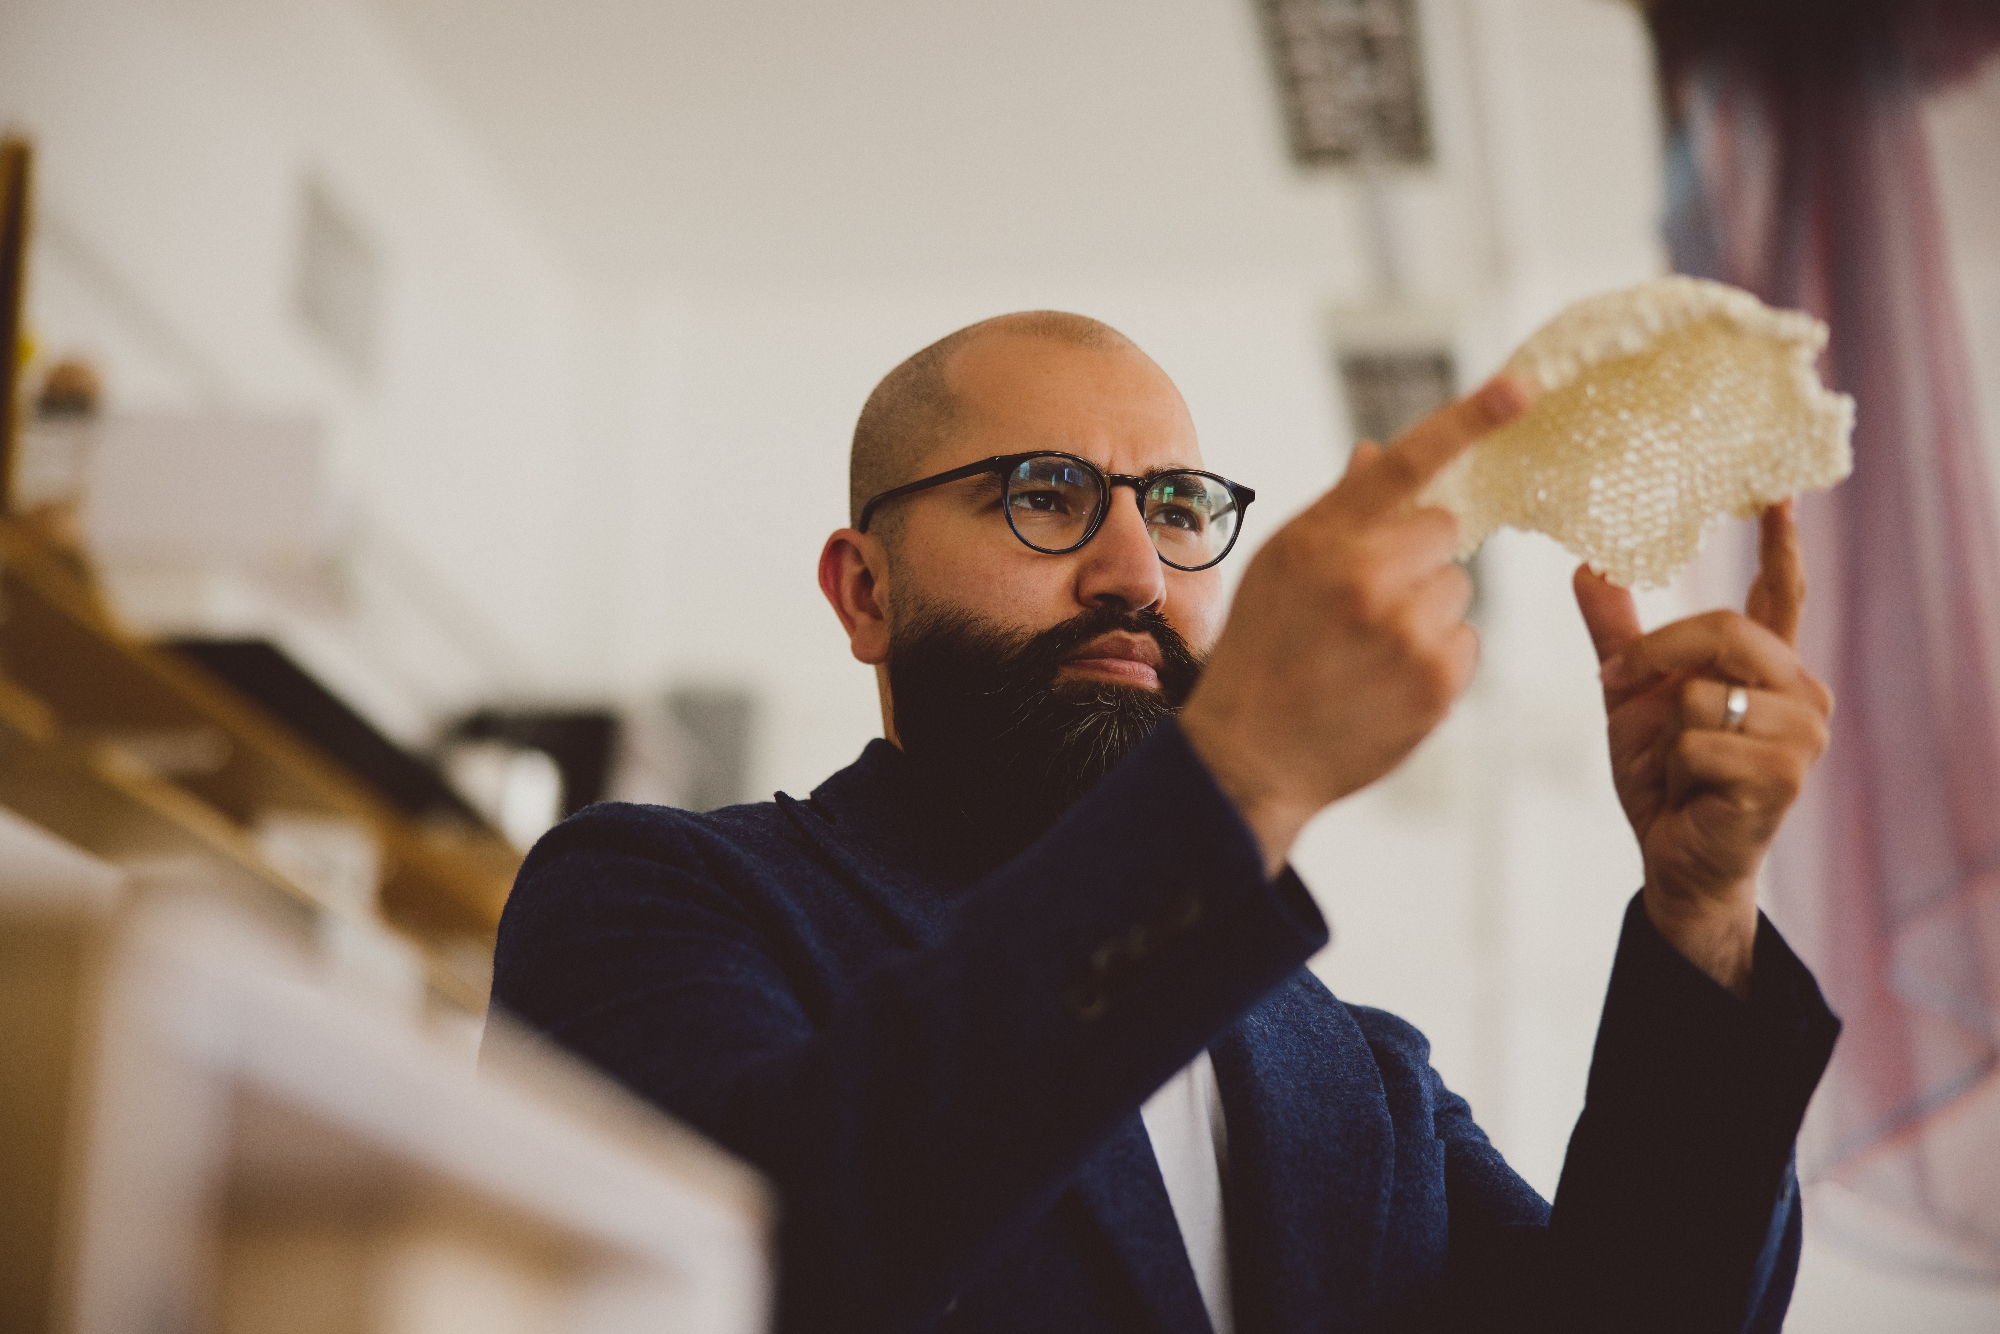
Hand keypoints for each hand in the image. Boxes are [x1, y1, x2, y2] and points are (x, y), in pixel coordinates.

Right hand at [1180, 377, 1532, 874]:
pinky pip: (1466, 640)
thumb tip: (1377, 455)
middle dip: (1417, 555)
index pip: (1405, 463)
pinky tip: (1387, 680)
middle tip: (1367, 600)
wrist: (1250, 756)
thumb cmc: (1260, 653)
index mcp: (1319, 540)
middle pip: (1442, 528)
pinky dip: (1437, 658)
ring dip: (1427, 610)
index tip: (1522, 388)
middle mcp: (1363, 578)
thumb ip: (1334, 511)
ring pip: (1457, 588)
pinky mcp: (1435, 682)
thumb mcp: (1276, 568)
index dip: (1469, 419)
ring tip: (1370, 650)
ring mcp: (1403, 632)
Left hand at [1574, 501, 1832, 993]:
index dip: (1780, 543)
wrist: (1672, 858)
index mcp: (1769, 668)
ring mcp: (1801, 734)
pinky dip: (1676, 767)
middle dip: (1655, 657)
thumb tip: (1585, 567)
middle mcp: (1801, 693)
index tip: (1777, 492)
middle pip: (1723, 630)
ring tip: (1682, 767)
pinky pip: (1699, 739)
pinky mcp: (1784, 774)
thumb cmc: (1661, 778)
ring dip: (1667, 734)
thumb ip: (1619, 634)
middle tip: (1618, 684)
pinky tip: (1694, 793)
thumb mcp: (1630, 696)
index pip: (1781, 593)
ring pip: (1701, 692)